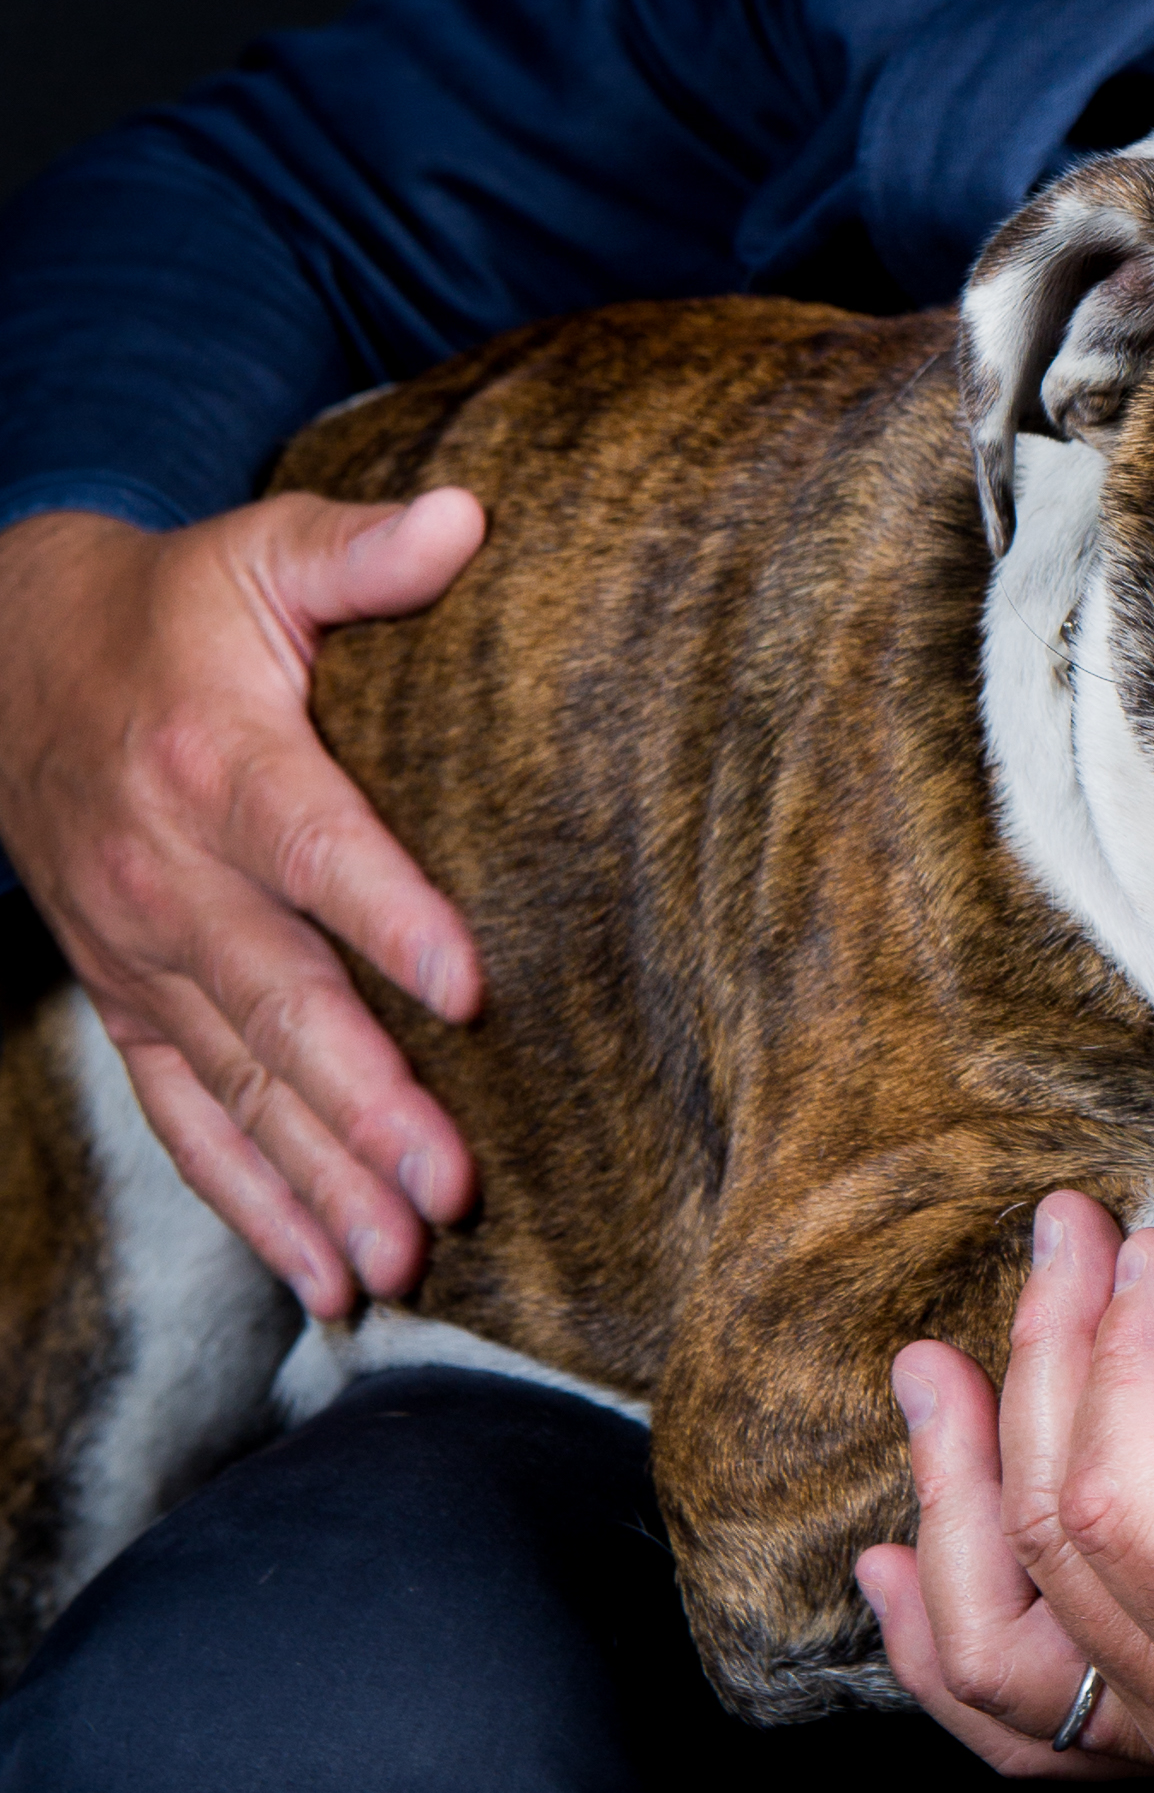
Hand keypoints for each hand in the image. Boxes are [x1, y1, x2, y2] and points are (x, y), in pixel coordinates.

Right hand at [0, 494, 486, 1316]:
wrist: (9, 661)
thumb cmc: (175, 610)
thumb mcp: (260, 552)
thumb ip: (364, 549)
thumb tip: (469, 517)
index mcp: (217, 765)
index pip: (313, 849)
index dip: (389, 916)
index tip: (469, 986)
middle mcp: (170, 879)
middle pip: (279, 1006)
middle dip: (364, 1105)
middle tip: (449, 1188)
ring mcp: (142, 957)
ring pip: (236, 1087)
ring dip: (318, 1182)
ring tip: (398, 1265)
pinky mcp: (130, 1005)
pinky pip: (186, 1120)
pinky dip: (252, 1202)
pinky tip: (323, 1276)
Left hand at [855, 1193, 1153, 1792]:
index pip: (1124, 1513)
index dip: (1117, 1362)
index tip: (1153, 1245)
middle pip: (1053, 1553)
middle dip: (1041, 1371)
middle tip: (1063, 1238)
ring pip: (1000, 1648)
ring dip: (950, 1494)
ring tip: (931, 1370)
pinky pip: (1018, 1727)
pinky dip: (939, 1642)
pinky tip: (886, 1568)